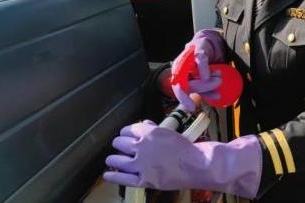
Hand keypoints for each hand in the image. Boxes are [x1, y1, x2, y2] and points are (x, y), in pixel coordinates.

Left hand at [103, 120, 261, 197]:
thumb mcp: (169, 132)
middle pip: (120, 142)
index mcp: (149, 132)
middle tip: (121, 146)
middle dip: (119, 143)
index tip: (127, 135)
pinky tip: (107, 174)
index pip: (128, 129)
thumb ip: (154, 129)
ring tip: (112, 159)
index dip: (127, 132)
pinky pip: (123, 178)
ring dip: (113, 158)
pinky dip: (113, 176)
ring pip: (117, 160)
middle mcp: (142, 147)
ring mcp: (141, 165)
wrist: (197, 165)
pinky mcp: (144, 180)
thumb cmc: (186, 147)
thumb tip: (142, 125)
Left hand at [172, 29, 224, 110]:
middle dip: (202, 89)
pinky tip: (211, 74)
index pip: (178, 89)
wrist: (207, 44)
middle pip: (186, 84)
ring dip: (207, 80)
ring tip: (219, 78)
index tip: (192, 108)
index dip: (184, 99)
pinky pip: (199, 60)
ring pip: (192, 73)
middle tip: (217, 88)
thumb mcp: (202, 79)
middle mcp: (179, 66)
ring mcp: (187, 57)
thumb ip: (204, 88)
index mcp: (179, 75)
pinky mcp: (197, 48)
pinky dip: (204, 69)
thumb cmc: (202, 63)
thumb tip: (214, 99)